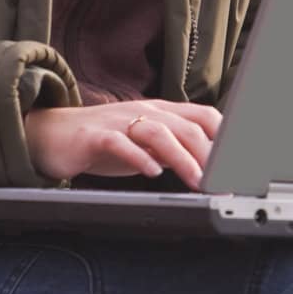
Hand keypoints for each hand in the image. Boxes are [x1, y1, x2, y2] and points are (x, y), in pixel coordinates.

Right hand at [23, 99, 222, 189]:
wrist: (53, 136)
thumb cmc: (104, 141)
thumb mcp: (146, 145)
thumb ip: (176, 151)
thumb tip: (211, 168)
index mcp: (161, 112)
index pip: (204, 116)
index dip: (225, 138)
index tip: (240, 165)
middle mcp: (144, 112)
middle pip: (186, 126)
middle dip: (209, 154)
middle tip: (221, 181)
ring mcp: (120, 121)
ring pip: (159, 131)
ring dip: (181, 157)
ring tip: (195, 180)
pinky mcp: (97, 135)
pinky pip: (121, 142)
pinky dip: (139, 156)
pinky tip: (152, 172)